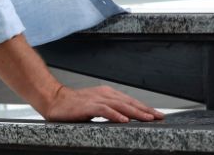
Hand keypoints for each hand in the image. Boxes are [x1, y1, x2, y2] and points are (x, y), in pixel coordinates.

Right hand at [39, 83, 165, 122]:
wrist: (55, 100)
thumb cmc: (74, 106)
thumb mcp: (96, 107)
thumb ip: (109, 111)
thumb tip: (124, 119)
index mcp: (108, 94)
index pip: (131, 101)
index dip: (145, 108)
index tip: (157, 114)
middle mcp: (105, 94)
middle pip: (130, 102)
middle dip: (146, 110)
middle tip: (159, 116)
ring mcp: (97, 99)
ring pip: (121, 105)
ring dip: (135, 112)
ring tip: (148, 118)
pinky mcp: (88, 106)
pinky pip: (105, 111)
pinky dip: (115, 115)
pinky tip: (124, 120)